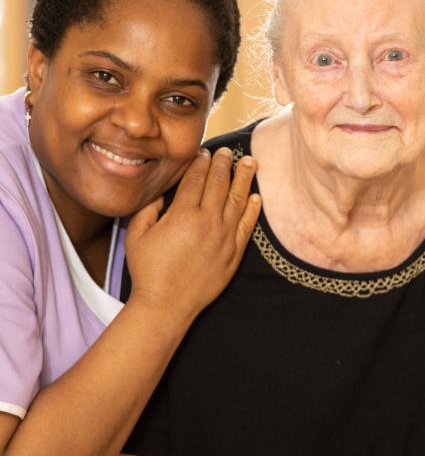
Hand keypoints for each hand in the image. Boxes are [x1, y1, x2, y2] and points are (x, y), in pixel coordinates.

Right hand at [125, 148, 260, 320]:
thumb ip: (148, 209)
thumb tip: (159, 192)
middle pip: (219, 184)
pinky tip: (256, 197)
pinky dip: (253, 209)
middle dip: (223, 164)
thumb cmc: (148, 270)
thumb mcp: (136, 235)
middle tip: (227, 151)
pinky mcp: (234, 253)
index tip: (205, 152)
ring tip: (250, 162)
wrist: (167, 304)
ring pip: (238, 200)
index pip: (196, 180)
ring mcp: (224, 237)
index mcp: (182, 215)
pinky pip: (247, 225)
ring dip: (244, 178)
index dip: (201, 163)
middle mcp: (207, 222)